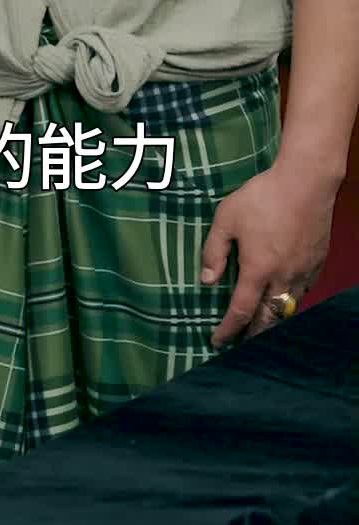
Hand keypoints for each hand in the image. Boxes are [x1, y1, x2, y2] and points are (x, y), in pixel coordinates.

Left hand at [201, 165, 334, 347]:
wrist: (306, 182)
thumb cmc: (262, 197)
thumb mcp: (226, 218)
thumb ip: (214, 250)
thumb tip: (206, 280)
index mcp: (258, 270)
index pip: (240, 311)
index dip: (228, 329)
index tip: (217, 341)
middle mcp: (283, 278)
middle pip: (269, 319)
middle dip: (253, 335)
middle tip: (241, 343)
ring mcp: (303, 272)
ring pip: (289, 308)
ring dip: (274, 320)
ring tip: (261, 324)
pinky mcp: (317, 262)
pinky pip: (303, 291)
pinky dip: (291, 300)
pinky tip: (285, 296)